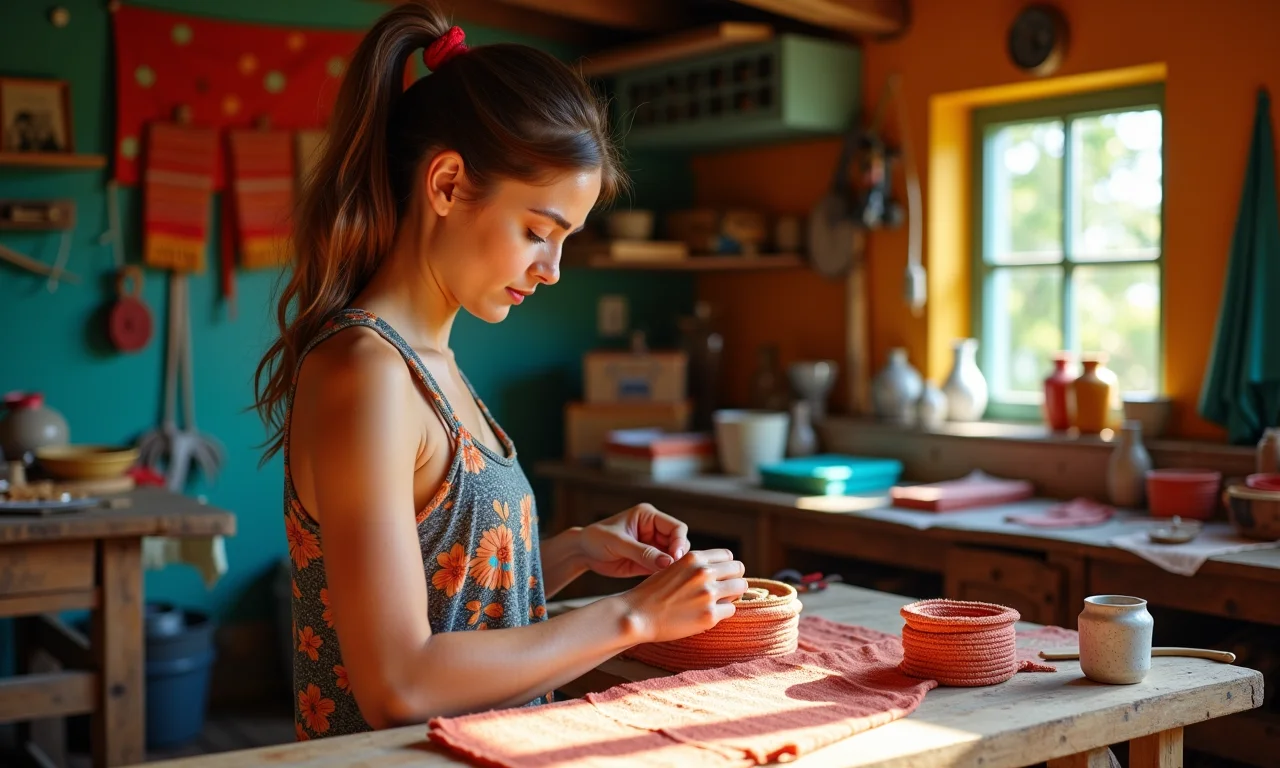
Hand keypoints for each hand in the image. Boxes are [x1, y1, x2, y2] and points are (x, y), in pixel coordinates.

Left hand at [578, 503, 691, 577]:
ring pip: (674, 557)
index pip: (676, 527)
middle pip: (679, 543)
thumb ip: (643, 552)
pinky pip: (663, 569)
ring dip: (673, 567)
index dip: (680, 542)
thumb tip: (668, 562)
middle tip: (672, 570)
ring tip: (667, 577)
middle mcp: (654, 530)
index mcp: (649, 517)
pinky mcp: (648, 562)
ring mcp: (652, 547)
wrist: (582, 552)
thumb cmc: (596, 539)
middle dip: (678, 556)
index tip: (675, 557)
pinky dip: (665, 575)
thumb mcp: (618, 543)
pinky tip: (661, 582)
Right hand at [621, 549, 747, 643]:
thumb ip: (695, 566)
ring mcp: (708, 594)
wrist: (637, 615)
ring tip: (718, 602)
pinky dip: (723, 613)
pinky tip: (708, 614)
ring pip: (740, 588)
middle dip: (732, 579)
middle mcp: (704, 572)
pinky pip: (732, 610)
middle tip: (722, 591)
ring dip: (732, 595)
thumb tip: (718, 570)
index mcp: (694, 558)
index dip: (725, 567)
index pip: (728, 556)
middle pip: (738, 569)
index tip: (719, 577)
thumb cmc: (652, 593)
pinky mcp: (709, 616)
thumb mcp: (673, 567)